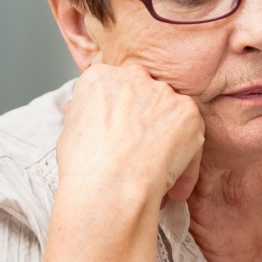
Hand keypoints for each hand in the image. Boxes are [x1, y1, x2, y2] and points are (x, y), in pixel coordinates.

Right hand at [57, 64, 203, 205]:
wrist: (109, 185)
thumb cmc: (84, 165)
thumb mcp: (70, 131)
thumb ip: (86, 114)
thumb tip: (85, 113)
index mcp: (100, 77)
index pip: (115, 88)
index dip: (119, 114)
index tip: (119, 135)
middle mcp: (133, 77)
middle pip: (145, 95)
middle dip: (145, 120)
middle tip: (140, 150)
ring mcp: (163, 93)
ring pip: (170, 114)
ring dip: (168, 139)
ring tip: (157, 170)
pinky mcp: (188, 113)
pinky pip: (191, 134)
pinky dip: (186, 159)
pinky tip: (173, 183)